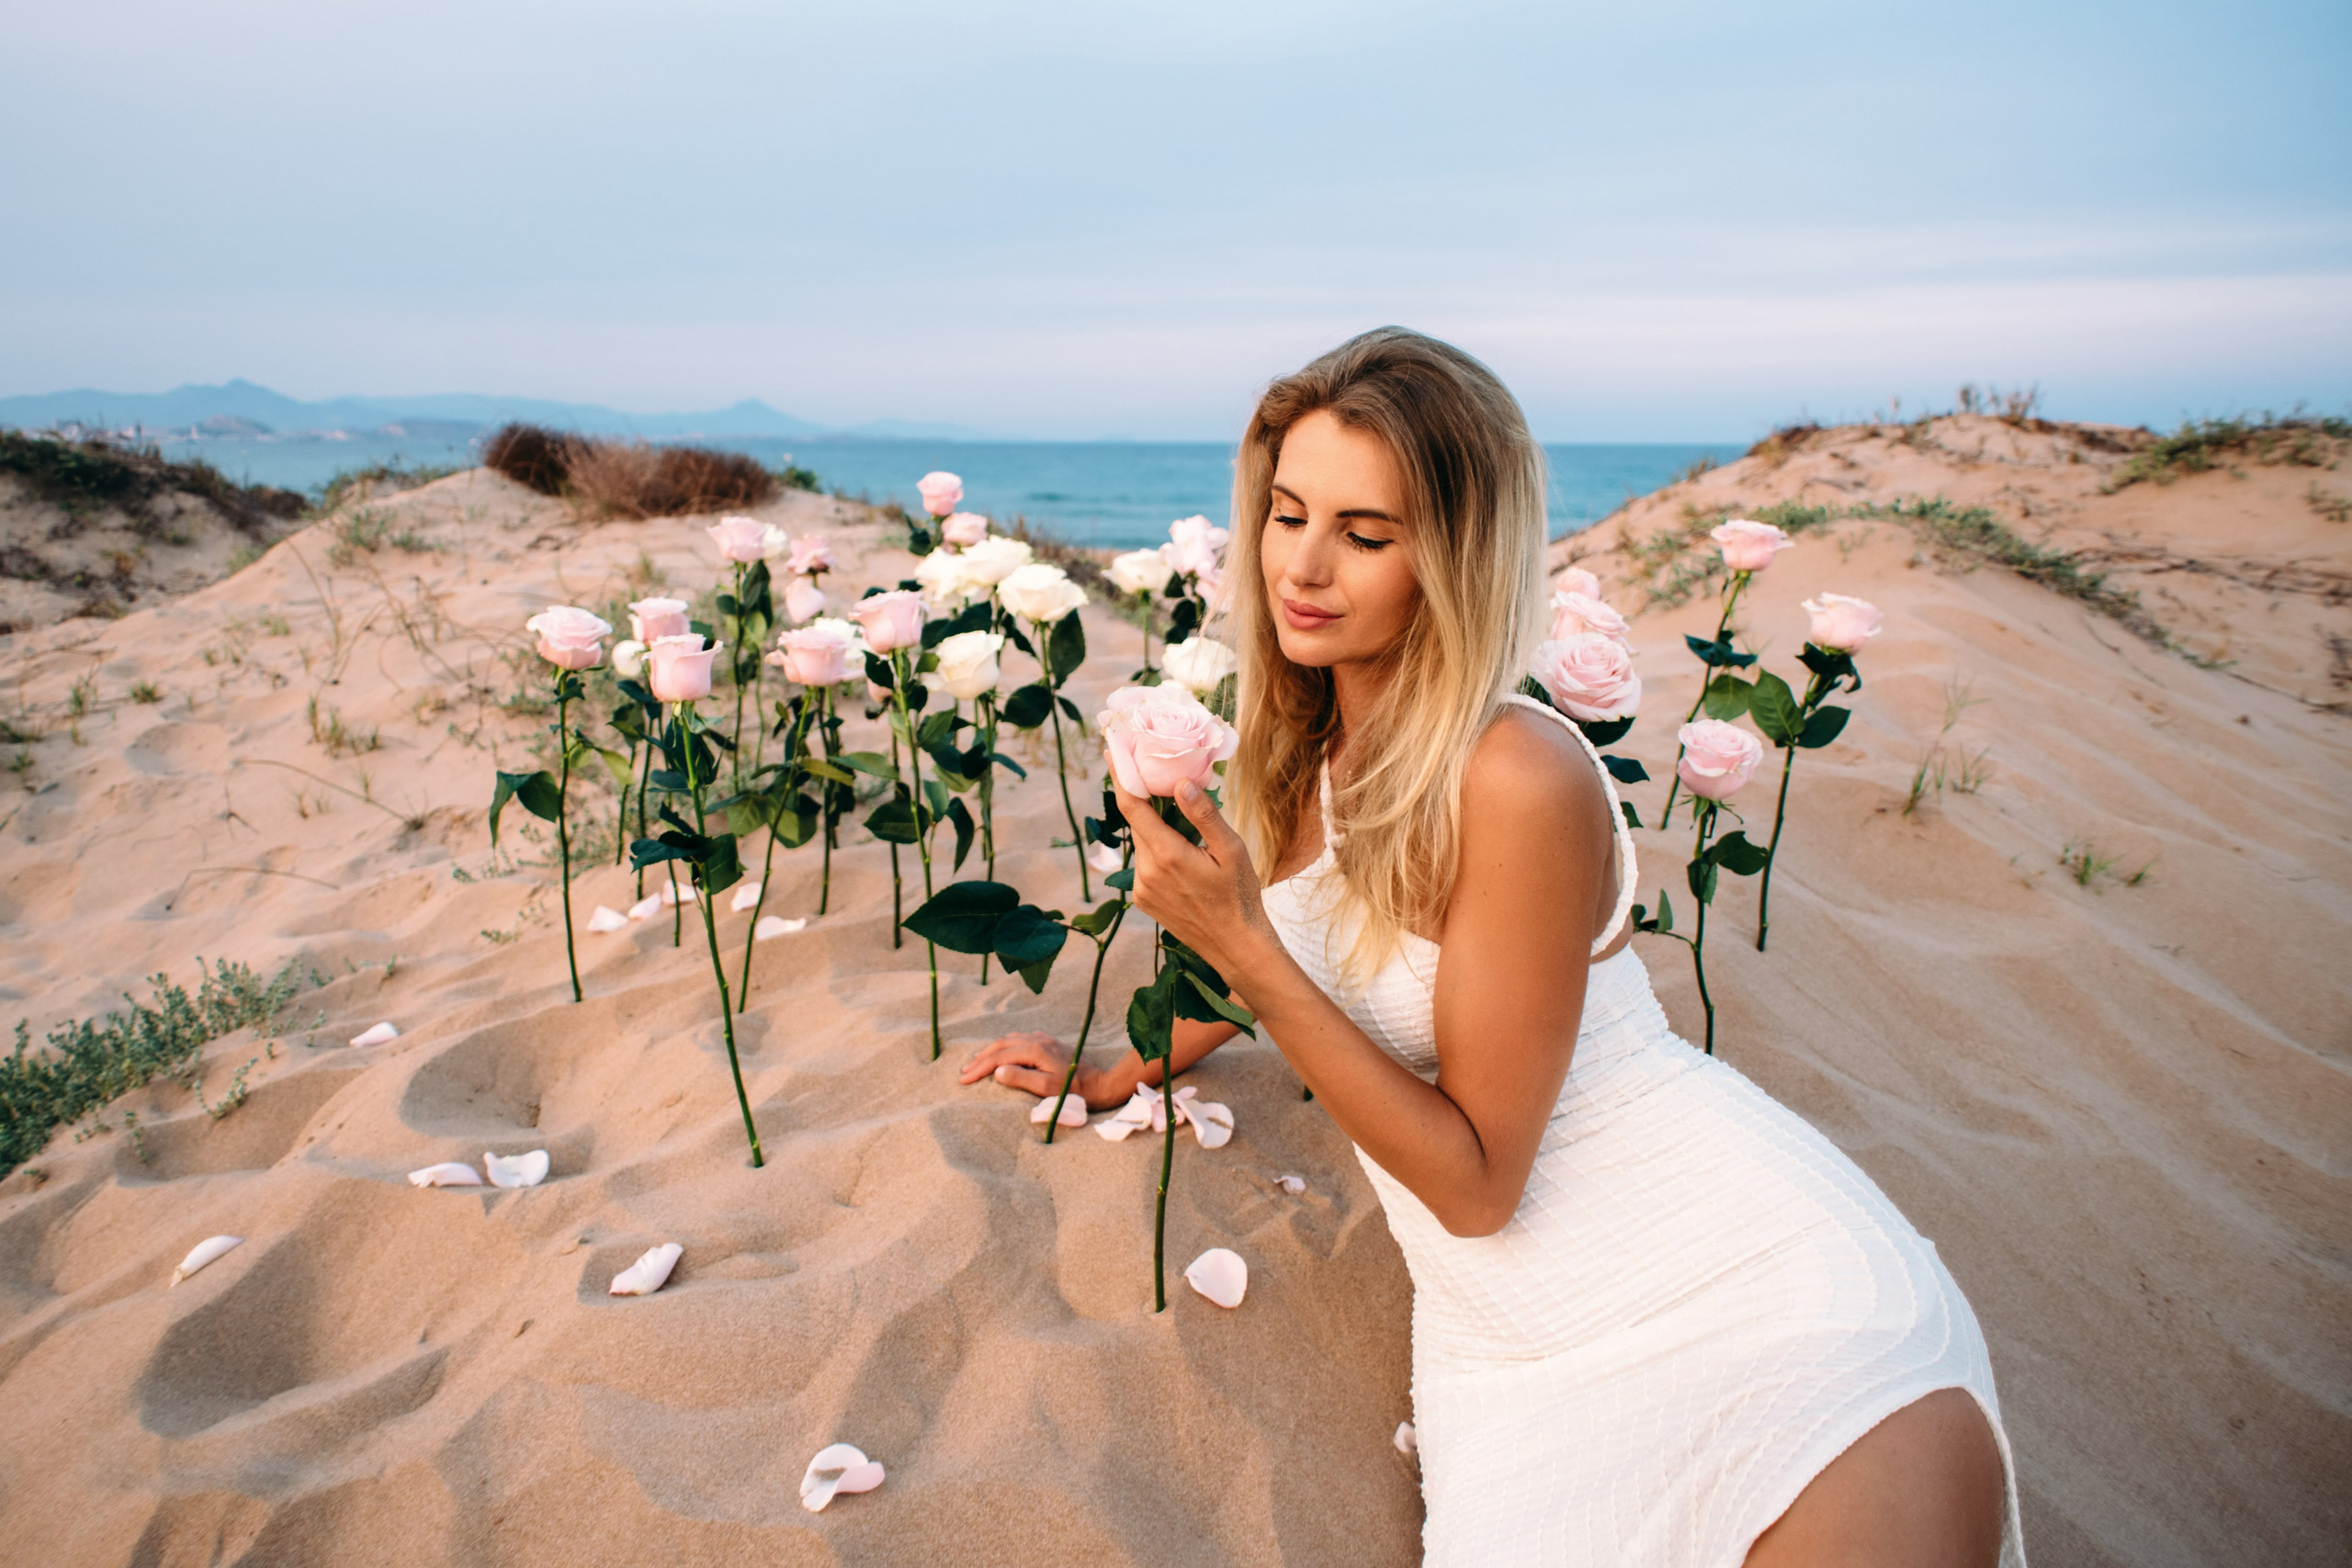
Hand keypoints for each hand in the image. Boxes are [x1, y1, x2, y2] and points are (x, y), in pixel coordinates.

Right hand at [957, 1031, 1117, 1108]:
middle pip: (1000, 1045)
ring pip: (1008, 1040)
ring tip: (976, 1063)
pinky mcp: (1048, 1043)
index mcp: (1034, 1050)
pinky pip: (1019, 1040)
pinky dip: (1003, 1046)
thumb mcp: (1047, 1089)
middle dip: (980, 1059)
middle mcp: (1036, 1040)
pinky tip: (1001, 1053)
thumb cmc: (1074, 1090)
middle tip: (963, 1073)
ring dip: (990, 1051)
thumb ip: (1022, 1079)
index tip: (963, 1080)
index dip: (978, 1068)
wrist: (1100, 1082)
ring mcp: (1042, 1039)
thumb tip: (997, 1072)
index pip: (998, 1057)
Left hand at [1115, 776, 1274, 984]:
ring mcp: (1142, 889)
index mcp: (1167, 855)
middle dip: (1146, 801)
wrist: (1236, 946)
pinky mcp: (1144, 901)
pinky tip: (1184, 860)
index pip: (1132, 806)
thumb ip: (1204, 815)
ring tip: (1187, 833)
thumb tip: (1180, 783)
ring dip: (1157, 831)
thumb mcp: (1231, 850)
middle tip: (1162, 781)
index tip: (1112, 752)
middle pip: (1138, 823)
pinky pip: (1145, 866)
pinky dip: (1158, 853)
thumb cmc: (1239, 896)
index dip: (1120, 776)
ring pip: (1143, 845)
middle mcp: (1146, 872)